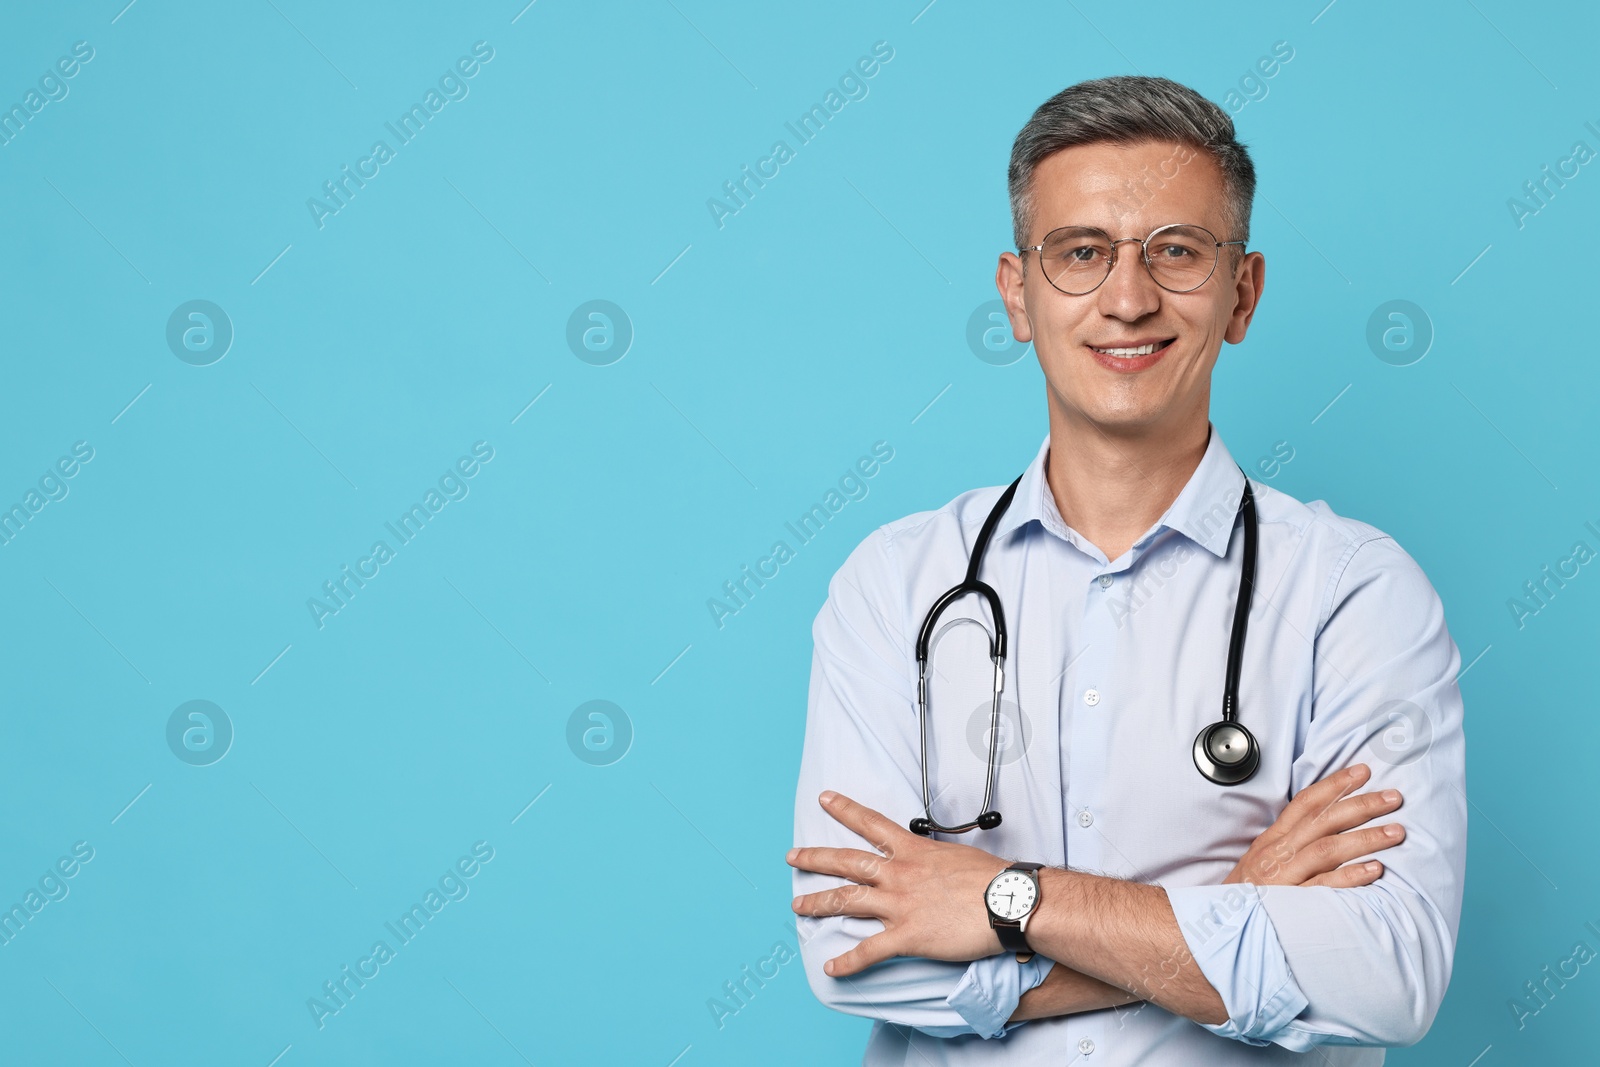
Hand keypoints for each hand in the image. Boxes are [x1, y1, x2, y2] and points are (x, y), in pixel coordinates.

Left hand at [786, 791, 1003, 977]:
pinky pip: (869, 951)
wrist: (1009, 901)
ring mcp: (900, 905)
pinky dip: (848, 962)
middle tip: (792, 857)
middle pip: (847, 862)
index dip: (845, 810)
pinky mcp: (907, 936)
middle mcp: (899, 874)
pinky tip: (830, 968)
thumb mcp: (956, 855)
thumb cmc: (992, 878)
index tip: (824, 798)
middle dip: (815, 858)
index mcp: (913, 851)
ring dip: (819, 904)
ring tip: (797, 907)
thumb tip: (931, 864)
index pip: (871, 824)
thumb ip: (934, 859)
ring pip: (848, 902)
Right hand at [1225, 763, 1403, 886]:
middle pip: (1323, 820)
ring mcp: (1285, 876)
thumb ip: (1292, 843)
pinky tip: (1375, 870)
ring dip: (1365, 838)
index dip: (1334, 785)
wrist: (1221, 925)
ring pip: (1327, 849)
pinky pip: (1324, 886)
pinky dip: (1350, 876)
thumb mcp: (1264, 860)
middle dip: (1361, 805)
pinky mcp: (1291, 903)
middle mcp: (1279, 853)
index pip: (1306, 803)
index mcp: (1274, 839)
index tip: (1362, 772)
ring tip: (1396, 832)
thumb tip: (1327, 826)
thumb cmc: (1248, 894)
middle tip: (1394, 797)